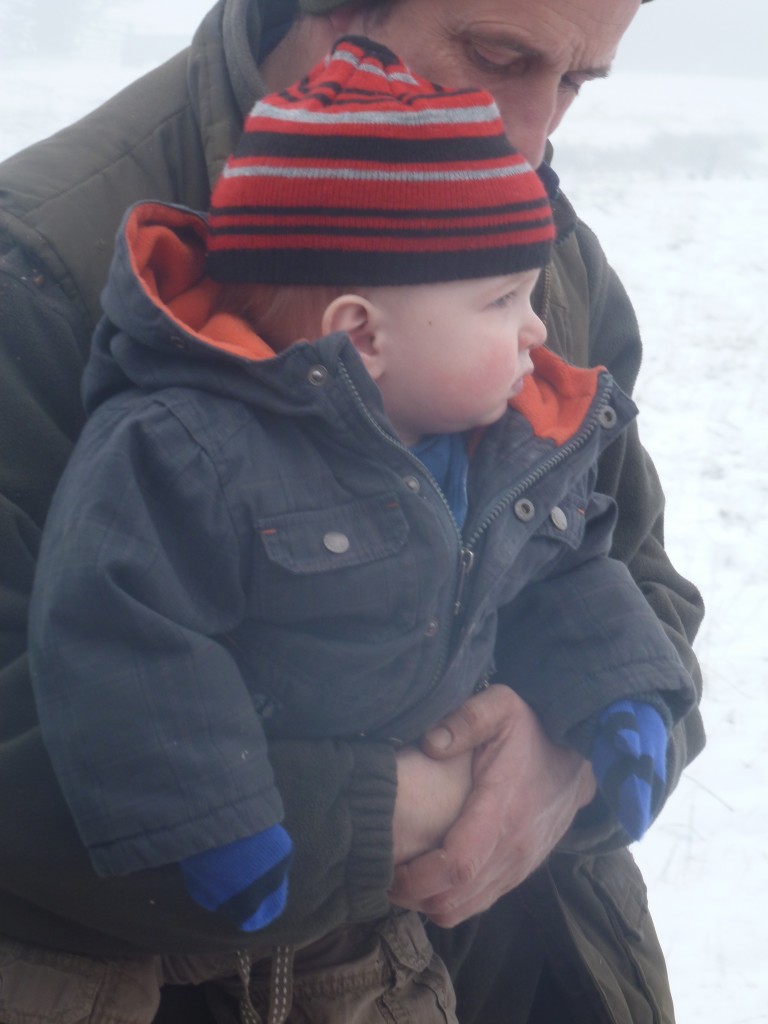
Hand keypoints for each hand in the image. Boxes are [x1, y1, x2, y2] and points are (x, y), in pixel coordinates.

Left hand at [389, 685, 596, 926]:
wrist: (580, 755)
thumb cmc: (533, 730)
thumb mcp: (501, 707)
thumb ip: (466, 719)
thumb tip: (431, 743)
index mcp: (502, 811)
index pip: (457, 865)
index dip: (418, 876)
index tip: (388, 867)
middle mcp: (513, 849)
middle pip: (455, 897)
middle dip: (413, 895)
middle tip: (380, 874)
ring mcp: (519, 865)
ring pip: (465, 907)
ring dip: (428, 901)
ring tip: (400, 877)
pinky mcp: (520, 871)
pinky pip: (480, 901)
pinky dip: (450, 899)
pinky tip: (428, 877)